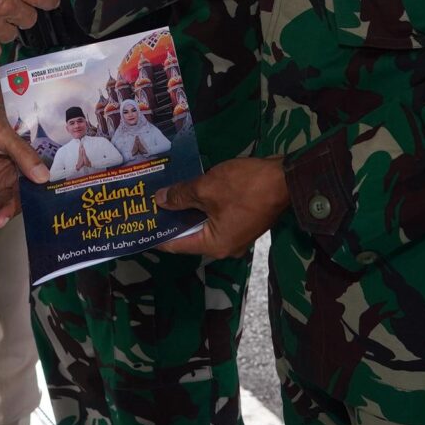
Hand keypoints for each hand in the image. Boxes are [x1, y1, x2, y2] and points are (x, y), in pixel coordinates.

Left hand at [0, 86, 50, 226]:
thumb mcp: (1, 133)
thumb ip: (21, 153)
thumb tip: (43, 177)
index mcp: (35, 147)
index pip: (48, 170)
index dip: (51, 187)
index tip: (50, 205)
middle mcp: (27, 163)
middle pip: (34, 189)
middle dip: (28, 205)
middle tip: (18, 215)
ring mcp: (11, 174)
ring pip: (17, 198)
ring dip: (10, 210)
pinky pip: (2, 199)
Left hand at [158, 157, 288, 260]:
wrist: (285, 177)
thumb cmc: (244, 187)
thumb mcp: (206, 188)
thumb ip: (180, 196)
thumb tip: (160, 200)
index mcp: (215, 245)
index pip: (177, 245)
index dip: (157, 234)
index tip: (139, 225)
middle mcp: (226, 247)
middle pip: (190, 236)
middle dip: (171, 219)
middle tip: (149, 206)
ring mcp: (237, 236)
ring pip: (204, 226)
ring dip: (188, 212)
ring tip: (166, 196)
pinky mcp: (245, 222)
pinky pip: (217, 218)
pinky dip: (204, 208)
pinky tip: (191, 192)